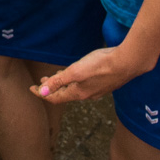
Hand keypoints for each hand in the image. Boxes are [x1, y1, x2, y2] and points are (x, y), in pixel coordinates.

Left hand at [31, 44, 150, 103]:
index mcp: (78, 93)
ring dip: (63, 84)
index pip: (55, 98)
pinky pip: (85, 85)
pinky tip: (77, 74)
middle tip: (41, 82)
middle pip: (65, 94)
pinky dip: (75, 81)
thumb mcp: (76, 71)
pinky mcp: (105, 82)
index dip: (42, 94)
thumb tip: (42, 92)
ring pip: (75, 89)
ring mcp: (98, 89)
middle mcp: (87, 94)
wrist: (128, 62)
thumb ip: (59, 81)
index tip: (31, 88)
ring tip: (56, 76)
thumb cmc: (101, 65)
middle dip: (51, 88)